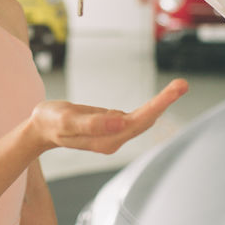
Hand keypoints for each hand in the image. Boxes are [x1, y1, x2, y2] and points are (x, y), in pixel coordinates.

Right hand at [27, 79, 187, 153]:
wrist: (42, 127)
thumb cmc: (52, 121)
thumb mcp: (67, 120)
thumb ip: (93, 123)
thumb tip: (120, 122)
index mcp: (107, 140)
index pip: (138, 122)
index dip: (157, 106)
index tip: (173, 91)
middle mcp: (114, 139)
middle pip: (146, 120)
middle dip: (165, 102)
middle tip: (183, 84)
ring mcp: (115, 133)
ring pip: (144, 118)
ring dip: (162, 103)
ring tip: (179, 86)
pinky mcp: (113, 126)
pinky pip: (136, 116)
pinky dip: (151, 106)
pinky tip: (163, 99)